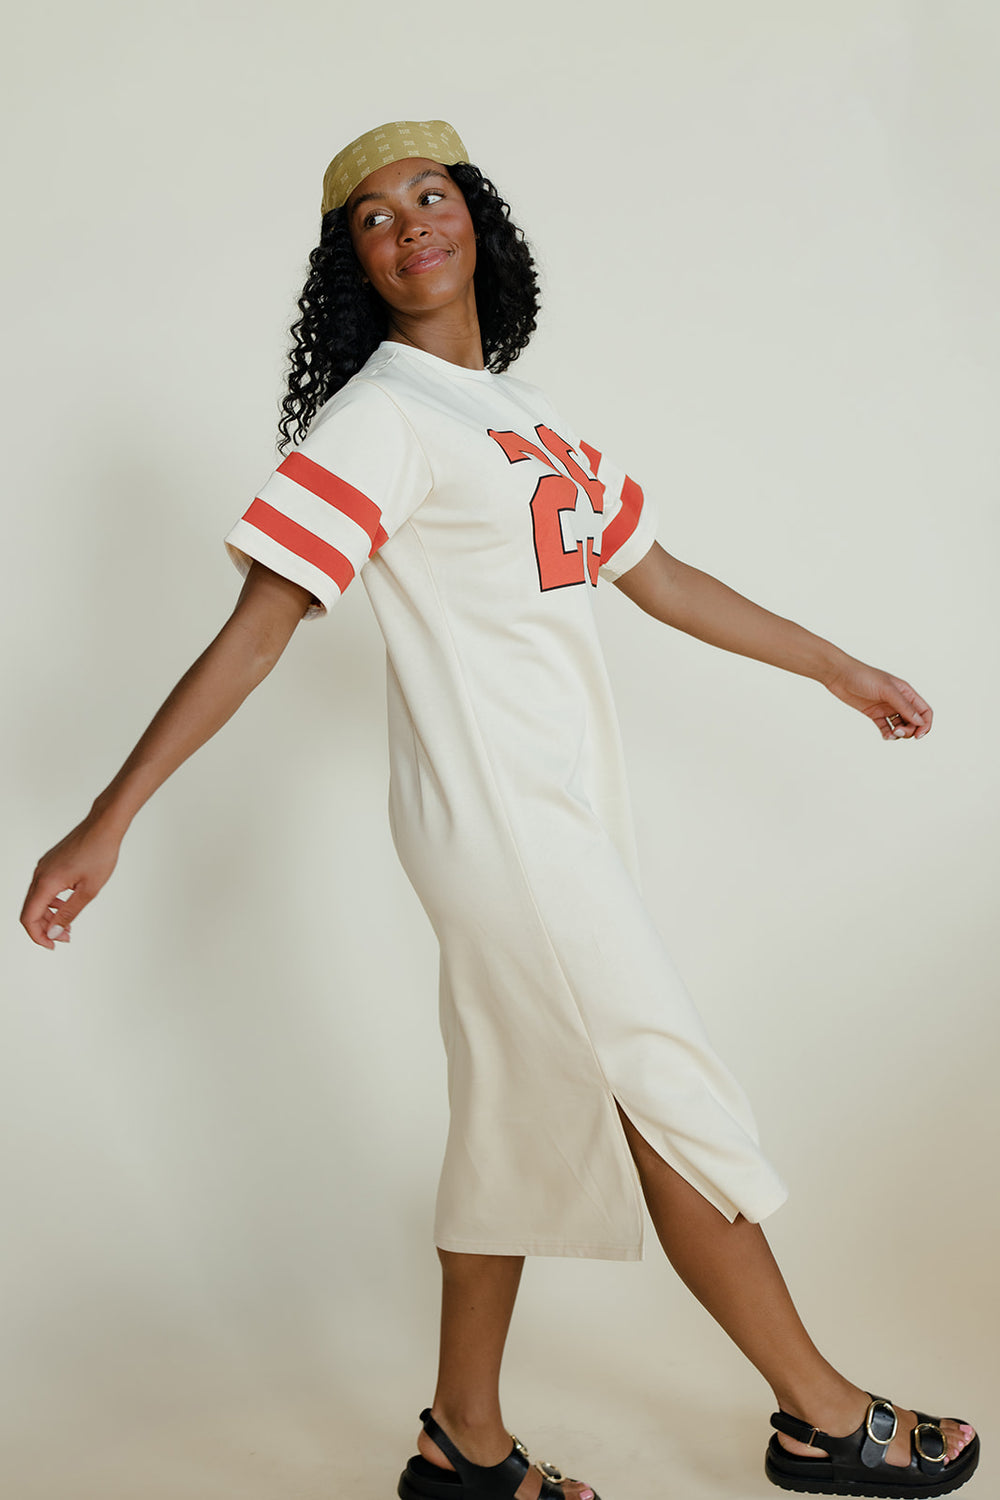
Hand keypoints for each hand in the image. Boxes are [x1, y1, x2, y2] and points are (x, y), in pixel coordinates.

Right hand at [20, 816, 122, 949]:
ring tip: (69, 925)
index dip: (37, 936)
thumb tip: (55, 932)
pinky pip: (44, 887)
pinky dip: (52, 902)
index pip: (29, 917)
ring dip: (49, 915)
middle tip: (66, 938)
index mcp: (46, 882)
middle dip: (45, 928)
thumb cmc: (100, 853)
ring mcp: (44, 867)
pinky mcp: (51, 863)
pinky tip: (67, 905)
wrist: (104, 826)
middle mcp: (40, 874)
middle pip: (31, 910)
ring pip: (37, 899)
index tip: (52, 946)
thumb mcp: (89, 890)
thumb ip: (69, 913)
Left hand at [824, 657, 932, 740]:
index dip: (925, 725)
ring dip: (899, 734)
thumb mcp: (887, 690)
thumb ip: (904, 706)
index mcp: (906, 692)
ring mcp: (886, 707)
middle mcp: (898, 700)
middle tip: (898, 732)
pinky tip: (885, 736)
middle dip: (910, 730)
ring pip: (900, 726)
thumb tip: (920, 722)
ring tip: (891, 734)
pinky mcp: (874, 713)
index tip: (918, 735)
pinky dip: (888, 734)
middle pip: (913, 722)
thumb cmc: (863, 676)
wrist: (839, 675)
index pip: (924, 711)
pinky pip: (885, 727)